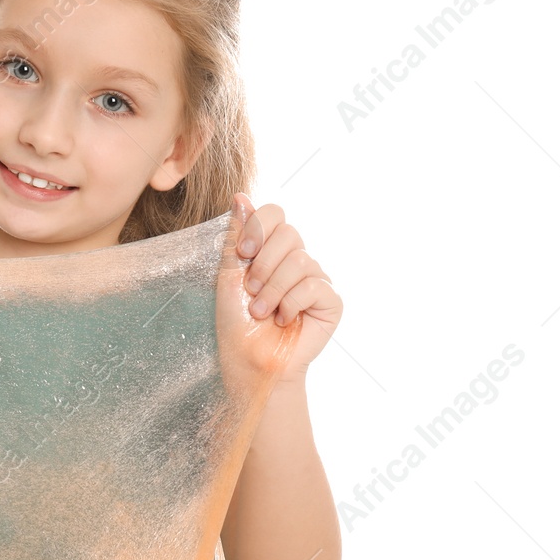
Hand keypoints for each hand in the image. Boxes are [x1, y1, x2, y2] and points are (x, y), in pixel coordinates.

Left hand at [222, 192, 340, 383]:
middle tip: (251, 291)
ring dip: (273, 290)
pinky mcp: (331, 301)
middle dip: (264, 265)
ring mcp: (316, 279)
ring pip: (301, 261)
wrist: (249, 363)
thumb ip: (236, 237)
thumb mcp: (228, 276)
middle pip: (290, 233)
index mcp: (272, 249)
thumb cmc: (236, 324)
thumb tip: (241, 195)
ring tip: (261, 312)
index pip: (275, 213)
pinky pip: (315, 285)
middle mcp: (297, 259)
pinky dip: (291, 304)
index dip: (259, 227)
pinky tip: (283, 320)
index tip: (243, 252)